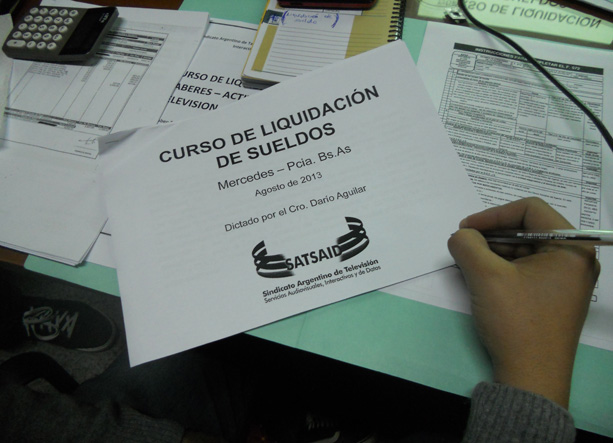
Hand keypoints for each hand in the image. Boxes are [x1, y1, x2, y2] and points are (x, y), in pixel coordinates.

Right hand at [448, 197, 599, 407]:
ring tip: (468, 263)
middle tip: (464, 246)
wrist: (531, 377)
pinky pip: (526, 270)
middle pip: (528, 230)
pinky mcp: (554, 297)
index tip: (466, 228)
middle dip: (492, 235)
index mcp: (571, 248)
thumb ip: (467, 245)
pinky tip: (481, 278)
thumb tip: (461, 236)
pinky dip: (502, 269)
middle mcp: (575, 260)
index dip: (494, 214)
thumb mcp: (485, 276)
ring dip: (494, 252)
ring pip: (524, 250)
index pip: (531, 210)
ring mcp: (566, 281)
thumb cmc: (516, 321)